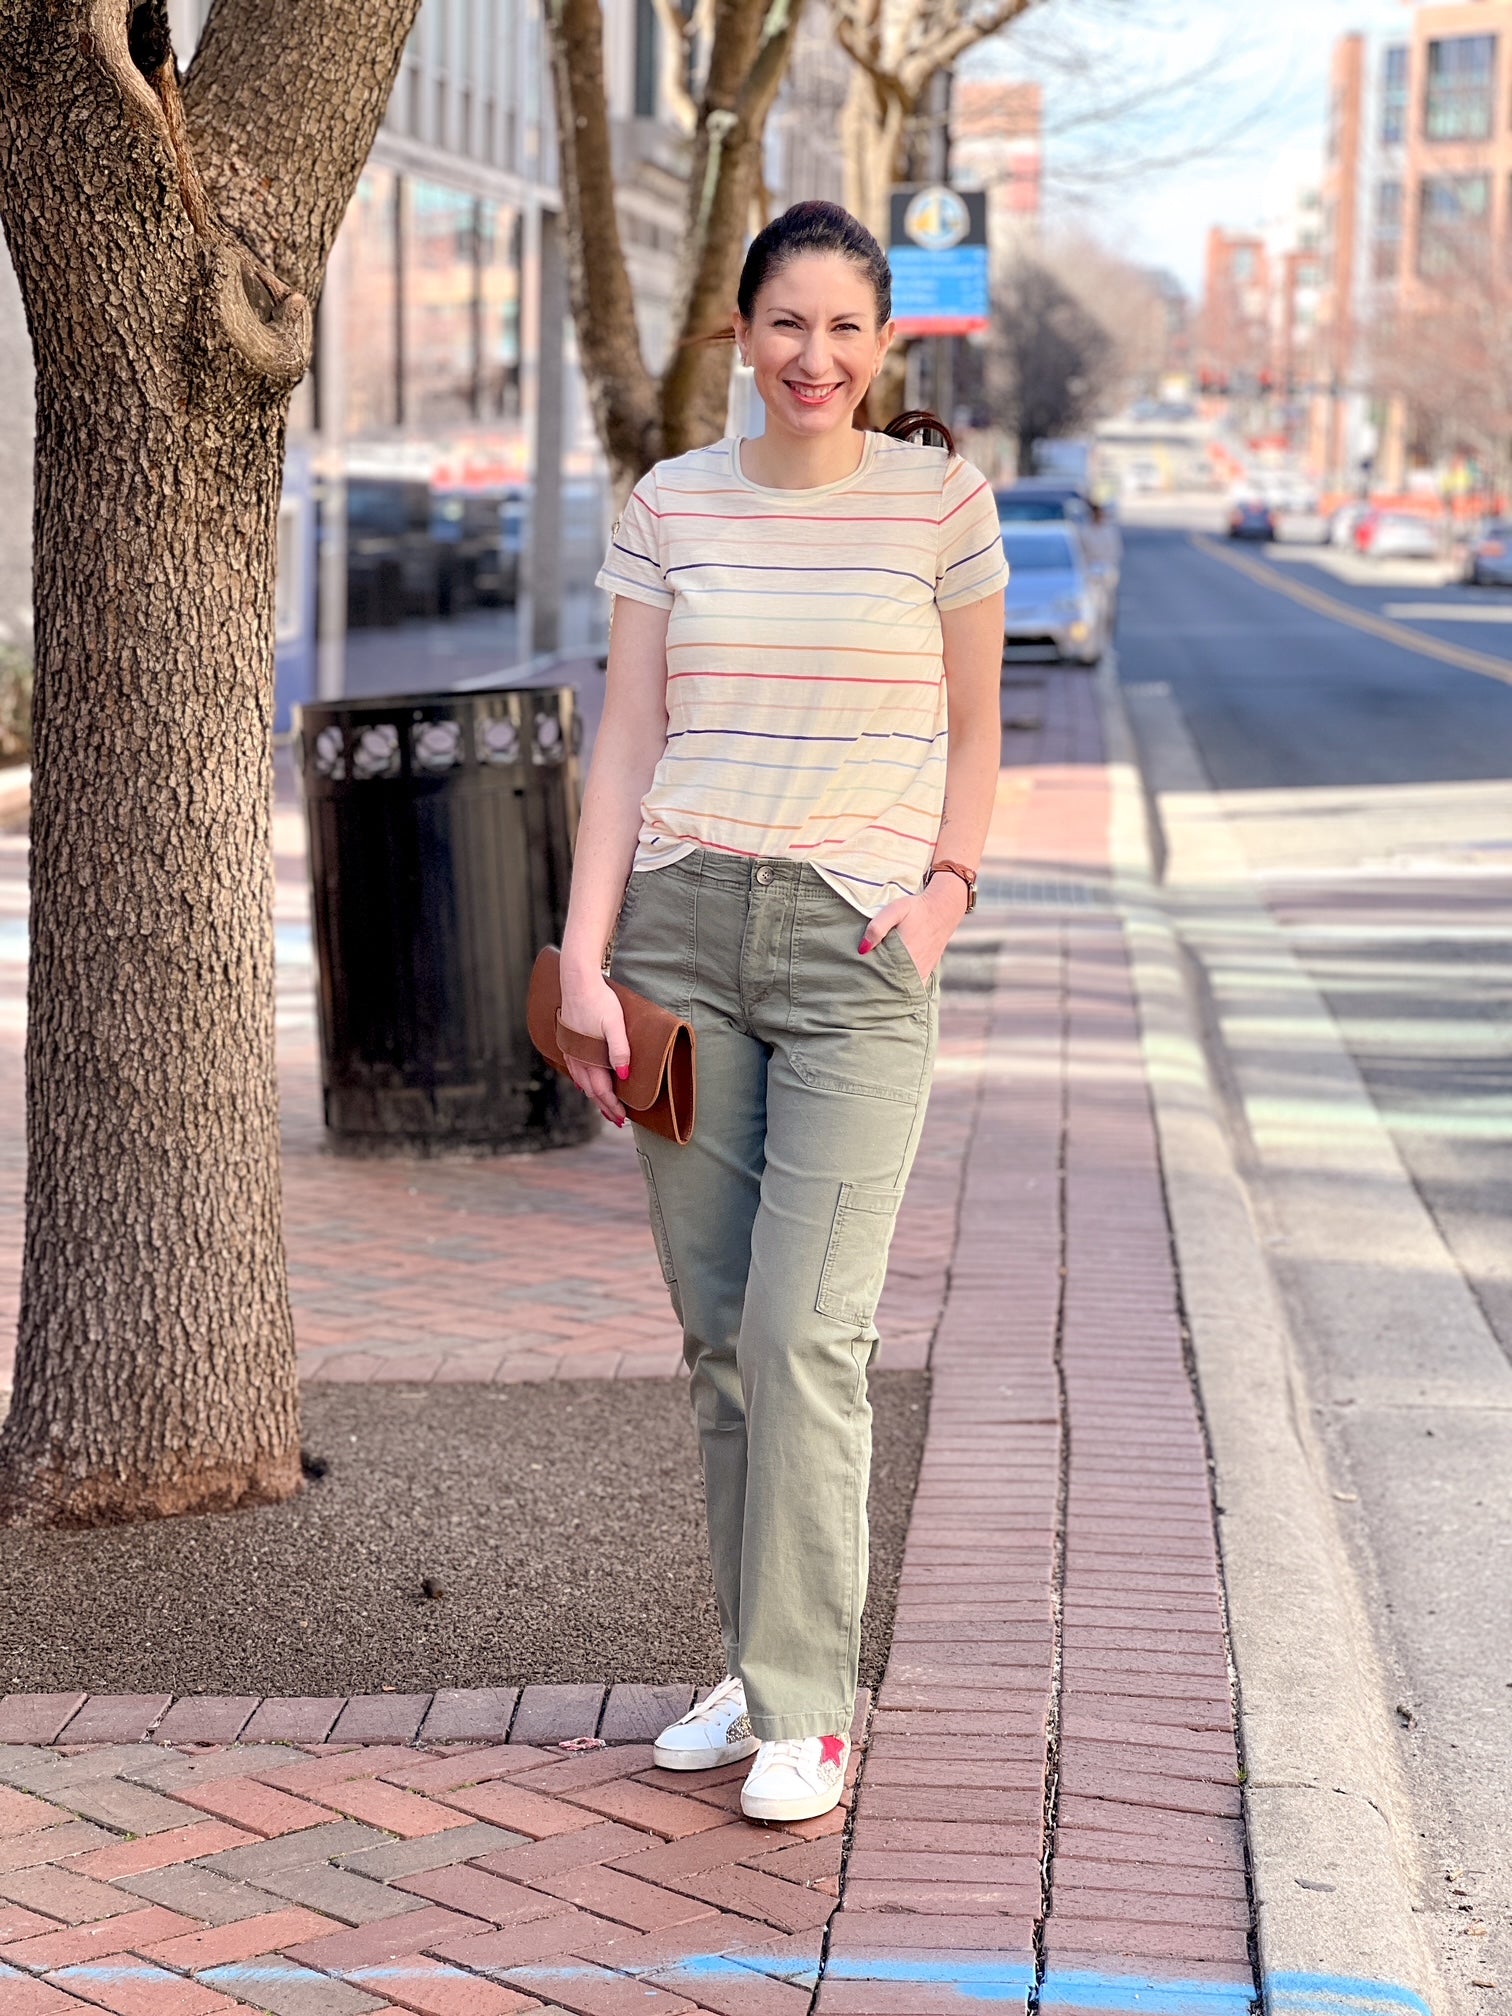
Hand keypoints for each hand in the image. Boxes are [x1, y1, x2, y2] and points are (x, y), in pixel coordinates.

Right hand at [557, 965, 631, 1126]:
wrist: (577, 981)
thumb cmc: (599, 1000)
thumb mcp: (615, 1024)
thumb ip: (619, 1050)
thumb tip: (624, 1075)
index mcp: (589, 1057)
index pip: (601, 1090)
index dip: (612, 1105)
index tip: (622, 1118)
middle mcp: (577, 1057)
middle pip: (591, 1090)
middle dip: (604, 1106)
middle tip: (616, 1120)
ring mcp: (571, 1050)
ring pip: (581, 1081)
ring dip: (594, 1096)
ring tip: (604, 1106)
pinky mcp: (568, 1041)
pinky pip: (574, 1068)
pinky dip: (582, 1081)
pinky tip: (584, 1084)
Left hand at [859, 874, 967, 981]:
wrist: (943, 909)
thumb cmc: (916, 909)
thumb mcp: (895, 911)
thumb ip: (877, 928)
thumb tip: (862, 949)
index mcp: (904, 955)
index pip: (880, 978)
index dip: (868, 980)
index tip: (858, 979)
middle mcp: (914, 967)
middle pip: (890, 986)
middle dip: (876, 987)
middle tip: (863, 984)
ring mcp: (922, 970)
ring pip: (903, 988)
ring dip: (890, 989)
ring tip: (875, 985)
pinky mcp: (928, 970)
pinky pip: (915, 986)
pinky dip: (905, 989)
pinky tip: (893, 986)